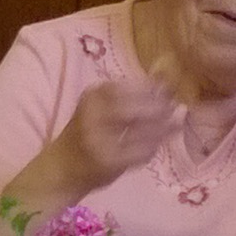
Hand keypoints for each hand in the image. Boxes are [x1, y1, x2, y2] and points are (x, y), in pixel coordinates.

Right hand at [50, 76, 182, 191]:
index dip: (158, 89)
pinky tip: (154, 146)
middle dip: (163, 109)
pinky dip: (153, 148)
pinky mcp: (108, 161)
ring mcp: (100, 138)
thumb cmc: (87, 133)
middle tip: (176, 112)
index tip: (170, 94)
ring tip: (173, 127)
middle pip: (141, 107)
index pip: (135, 85)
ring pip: (144, 130)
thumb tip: (167, 66)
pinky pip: (142, 151)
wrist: (59, 168)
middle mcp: (94, 113)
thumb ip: (134, 90)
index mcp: (94, 93)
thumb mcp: (104, 105)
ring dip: (164, 129)